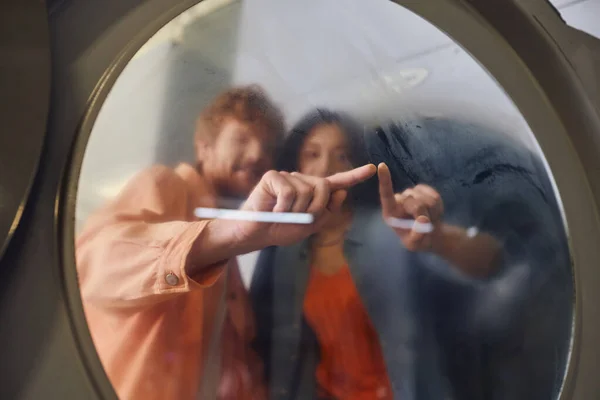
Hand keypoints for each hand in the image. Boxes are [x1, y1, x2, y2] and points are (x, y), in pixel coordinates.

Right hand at [236, 164, 376, 246]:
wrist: (257, 234)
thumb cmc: (281, 229)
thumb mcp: (310, 226)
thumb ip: (327, 211)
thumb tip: (342, 191)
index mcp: (314, 192)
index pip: (338, 182)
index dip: (355, 175)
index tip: (373, 168)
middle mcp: (303, 180)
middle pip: (323, 188)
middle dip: (314, 209)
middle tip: (297, 219)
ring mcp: (288, 176)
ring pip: (305, 192)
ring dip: (295, 211)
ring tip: (282, 215)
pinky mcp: (273, 177)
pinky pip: (289, 192)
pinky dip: (283, 208)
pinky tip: (274, 211)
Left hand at [378, 163, 443, 250]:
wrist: (430, 235)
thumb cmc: (417, 240)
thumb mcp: (415, 244)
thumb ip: (417, 234)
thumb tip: (423, 219)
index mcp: (390, 212)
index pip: (386, 194)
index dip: (385, 180)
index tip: (381, 166)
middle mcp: (399, 200)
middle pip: (414, 202)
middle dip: (423, 214)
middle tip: (426, 225)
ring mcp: (411, 194)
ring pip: (427, 199)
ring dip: (431, 212)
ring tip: (429, 220)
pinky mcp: (423, 190)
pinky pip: (434, 195)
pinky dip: (437, 206)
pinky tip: (433, 213)